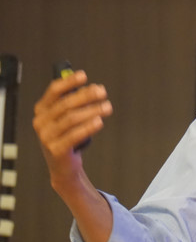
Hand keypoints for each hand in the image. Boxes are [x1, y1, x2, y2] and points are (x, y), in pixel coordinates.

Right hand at [33, 70, 111, 188]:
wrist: (63, 165)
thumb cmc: (68, 135)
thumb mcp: (68, 116)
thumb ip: (77, 102)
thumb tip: (94, 88)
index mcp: (42, 110)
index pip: (54, 91)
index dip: (69, 82)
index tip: (84, 76)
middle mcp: (41, 122)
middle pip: (65, 104)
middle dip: (86, 96)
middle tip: (103, 92)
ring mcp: (46, 137)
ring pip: (72, 119)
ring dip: (92, 110)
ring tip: (107, 107)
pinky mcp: (56, 150)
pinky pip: (74, 135)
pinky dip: (88, 127)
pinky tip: (99, 122)